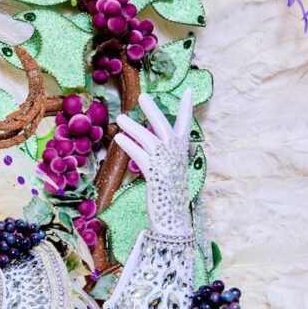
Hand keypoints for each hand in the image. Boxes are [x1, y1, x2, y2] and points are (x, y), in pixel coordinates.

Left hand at [114, 90, 193, 236]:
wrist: (173, 217)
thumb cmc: (168, 194)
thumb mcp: (168, 169)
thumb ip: (161, 154)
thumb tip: (147, 140)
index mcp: (181, 151)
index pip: (185, 124)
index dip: (186, 108)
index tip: (188, 91)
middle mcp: (176, 154)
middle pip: (164, 126)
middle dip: (153, 110)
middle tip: (142, 96)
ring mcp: (166, 163)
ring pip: (147, 138)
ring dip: (132, 127)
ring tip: (119, 118)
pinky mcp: (155, 173)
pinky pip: (140, 155)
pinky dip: (129, 145)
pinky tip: (119, 138)